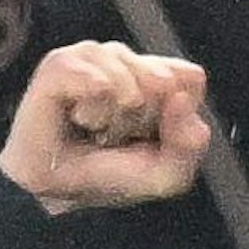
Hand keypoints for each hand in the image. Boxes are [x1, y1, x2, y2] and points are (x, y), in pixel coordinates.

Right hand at [0, 41, 210, 214]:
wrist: (58, 191)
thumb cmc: (112, 176)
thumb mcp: (167, 174)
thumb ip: (189, 143)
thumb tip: (180, 99)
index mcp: (156, 75)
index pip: (190, 78)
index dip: (177, 117)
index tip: (151, 137)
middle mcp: (125, 59)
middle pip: (162, 79)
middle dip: (145, 119)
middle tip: (119, 135)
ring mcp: (92, 56)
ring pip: (128, 79)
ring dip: (115, 118)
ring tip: (96, 129)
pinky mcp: (59, 64)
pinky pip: (97, 82)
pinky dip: (93, 111)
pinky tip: (80, 118)